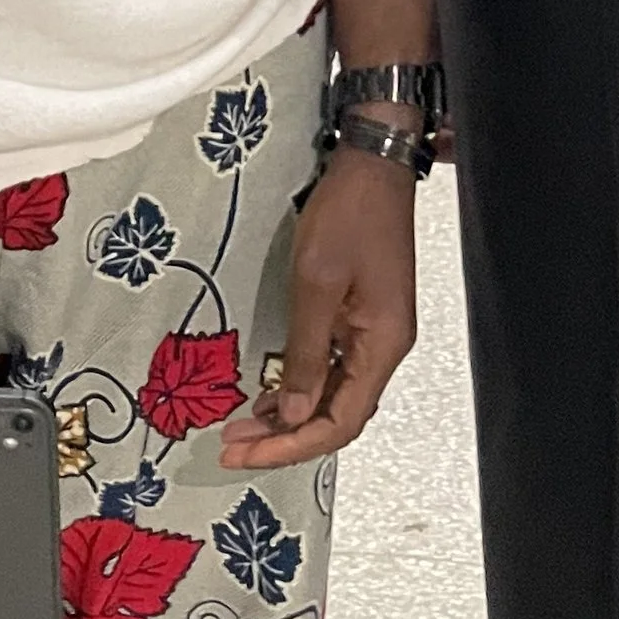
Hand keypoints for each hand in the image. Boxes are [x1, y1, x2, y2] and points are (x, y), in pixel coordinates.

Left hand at [219, 153, 417, 471]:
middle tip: (233, 446)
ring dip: (290, 414)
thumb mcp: (316, 282)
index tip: (247, 454)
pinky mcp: (362, 315)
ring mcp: (375, 331)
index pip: (340, 422)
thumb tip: (293, 411)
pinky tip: (270, 392)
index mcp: (383, 344)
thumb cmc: (350, 214)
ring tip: (243, 428)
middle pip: (337, 415)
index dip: (292, 445)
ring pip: (333, 394)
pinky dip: (301, 385)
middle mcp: (385, 346)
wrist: (374, 164)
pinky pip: (333, 367)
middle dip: (285, 437)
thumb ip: (305, 352)